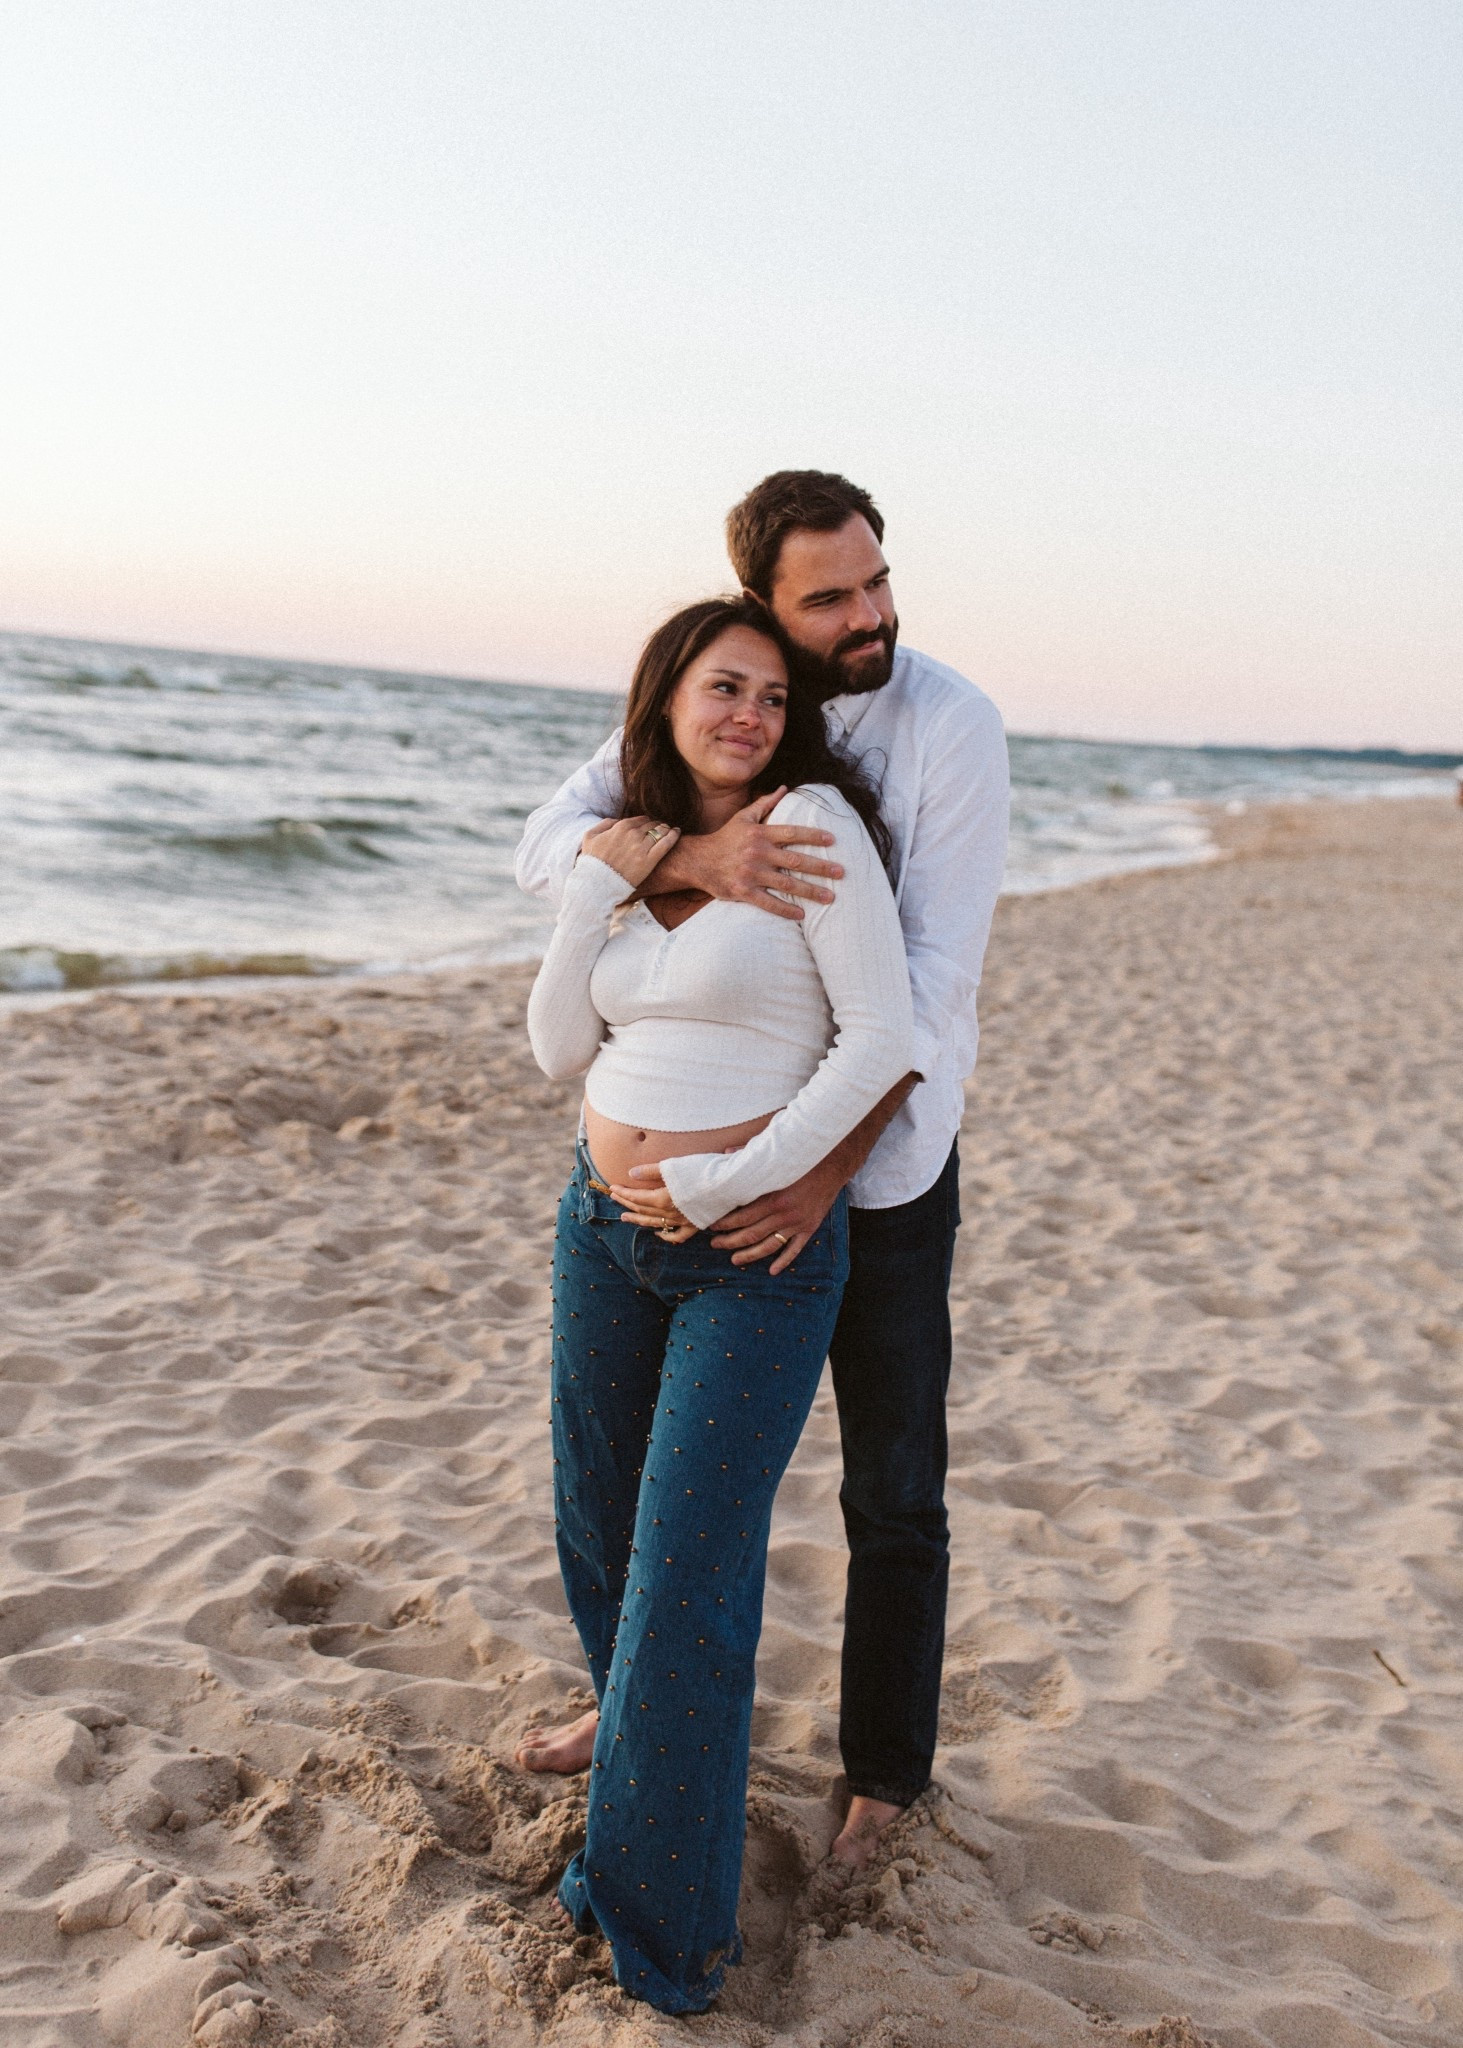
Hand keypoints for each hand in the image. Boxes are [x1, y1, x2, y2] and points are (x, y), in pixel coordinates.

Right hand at [581, 815, 680, 887]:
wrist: (597, 883)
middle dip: (656, 825)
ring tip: (669, 830)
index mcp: (620, 827)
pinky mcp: (650, 860)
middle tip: (660, 828)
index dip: (645, 822)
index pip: (639, 819)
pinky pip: (666, 843)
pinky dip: (673, 835)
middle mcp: (633, 834)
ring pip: (660, 831)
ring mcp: (642, 847)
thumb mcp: (590, 836)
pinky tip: (677, 832)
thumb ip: (604, 824)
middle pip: (651, 824)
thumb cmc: (592, 861)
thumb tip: (617, 821)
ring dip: (665, 828)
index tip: (648, 826)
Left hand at [610, 1165, 696, 1242]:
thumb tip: (631, 1173)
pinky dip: (665, 1236)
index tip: (612, 1188)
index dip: (623, 1193)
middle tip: (614, 1198)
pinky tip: (657, 1234)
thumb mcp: (675, 1166)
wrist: (731, 1184)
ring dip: (638, 1221)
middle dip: (626, 1204)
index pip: (636, 1198)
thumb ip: (652, 1171)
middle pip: (643, 1210)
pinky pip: (677, 1236)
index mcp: (663, 1198)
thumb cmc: (703, 1170)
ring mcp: (683, 1221)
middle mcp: (671, 1213)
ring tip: (624, 1218)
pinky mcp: (696, 1225)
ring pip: (656, 1223)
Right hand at [664, 788, 842, 921]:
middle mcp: (758, 853)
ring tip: (830, 897)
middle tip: (841, 872)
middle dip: (820, 867)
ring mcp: (751, 874)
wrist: (697, 860)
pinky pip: (768, 903)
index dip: (813, 835)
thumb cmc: (725, 838)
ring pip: (786, 884)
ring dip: (810, 891)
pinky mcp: (743, 892)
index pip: (792, 833)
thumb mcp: (743, 817)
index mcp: (760, 834)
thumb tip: (785, 788)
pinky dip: (785, 910)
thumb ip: (765, 803)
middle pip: (795, 860)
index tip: (833, 840)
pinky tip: (801, 915)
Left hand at [709, 1155, 845, 1274]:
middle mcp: (784, 1214)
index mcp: (773, 1197)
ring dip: (750, 1255)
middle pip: (751, 1234)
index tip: (712, 1226)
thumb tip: (726, 1153)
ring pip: (769, 1246)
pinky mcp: (809, 1227)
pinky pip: (794, 1249)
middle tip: (715, 1244)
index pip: (742, 1217)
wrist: (833, 1164)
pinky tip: (773, 1271)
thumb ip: (749, 1157)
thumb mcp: (774, 1156)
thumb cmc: (800, 1158)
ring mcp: (797, 1224)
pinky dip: (784, 1261)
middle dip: (730, 1241)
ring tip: (734, 1260)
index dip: (724, 1224)